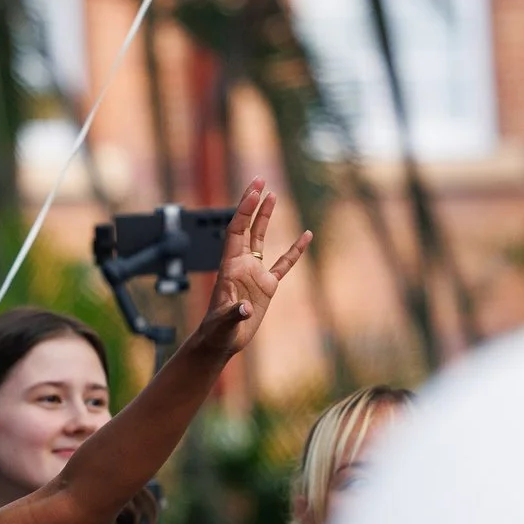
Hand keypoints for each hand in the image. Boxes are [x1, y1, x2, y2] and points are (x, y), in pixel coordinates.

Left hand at [195, 179, 310, 356]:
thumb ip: (233, 314)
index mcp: (230, 267)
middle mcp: (242, 264)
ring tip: (273, 195)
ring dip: (266, 217)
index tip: (255, 192)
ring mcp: (255, 273)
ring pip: (261, 239)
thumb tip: (246, 309)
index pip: (237, 231)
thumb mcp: (224, 324)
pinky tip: (306, 236)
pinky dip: (295, 251)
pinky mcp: (267, 286)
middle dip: (252, 204)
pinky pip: (283, 264)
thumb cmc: (217, 333)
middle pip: (247, 227)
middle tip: (260, 180)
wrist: (223, 343)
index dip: (245, 211)